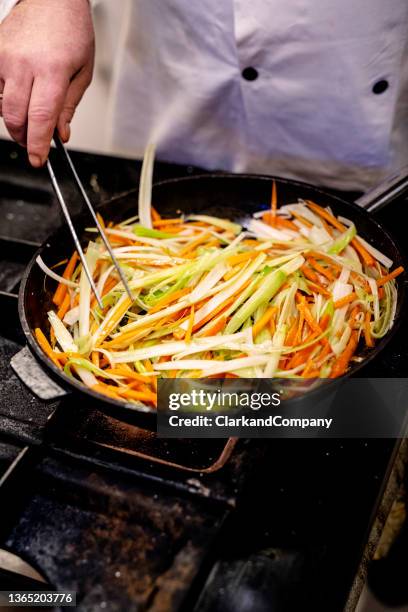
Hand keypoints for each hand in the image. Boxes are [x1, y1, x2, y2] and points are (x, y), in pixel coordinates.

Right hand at [0, 0, 93, 166]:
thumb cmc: (71, 32)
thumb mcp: (82, 73)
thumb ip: (69, 107)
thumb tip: (61, 135)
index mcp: (52, 70)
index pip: (41, 118)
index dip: (38, 144)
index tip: (38, 160)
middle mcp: (24, 64)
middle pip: (16, 117)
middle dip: (25, 138)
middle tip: (35, 144)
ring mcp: (4, 57)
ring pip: (2, 106)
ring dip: (15, 120)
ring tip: (30, 117)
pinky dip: (5, 101)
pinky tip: (19, 98)